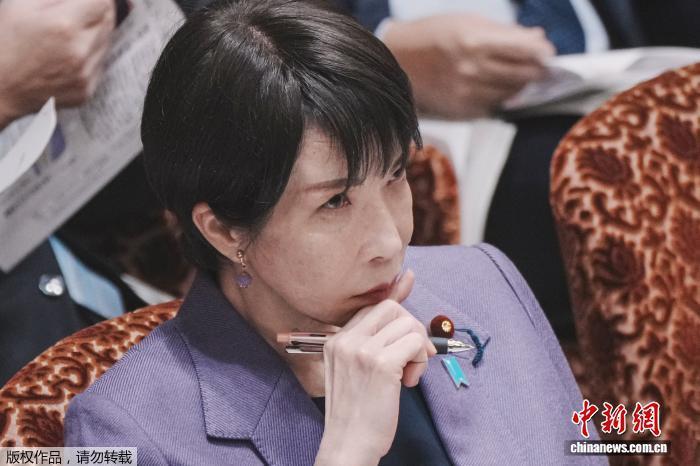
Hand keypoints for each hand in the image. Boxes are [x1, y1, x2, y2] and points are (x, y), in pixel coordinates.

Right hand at [0, 0, 115, 128]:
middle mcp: (79, 52)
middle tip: (76, 12)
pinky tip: (67, 55)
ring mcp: (85, 75)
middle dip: (96, 11)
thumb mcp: (22, 5)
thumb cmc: (4, 41)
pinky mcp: (86, 90)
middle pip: (108, 21)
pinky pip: (99, 64)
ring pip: (106, 43)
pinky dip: (90, 55)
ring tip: (67, 35)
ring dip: (94, 33)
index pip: (103, 3)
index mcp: (63, 26)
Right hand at [314, 270, 436, 465]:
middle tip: (414, 357)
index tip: (408, 279)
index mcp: (336, 341)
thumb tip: (398, 307)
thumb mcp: (355, 371)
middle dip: (411, 328)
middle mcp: (346, 341)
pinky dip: (421, 360)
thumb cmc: (356, 412)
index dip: (395, 297)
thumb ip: (373, 341)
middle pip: (392, 309)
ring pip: (408, 324)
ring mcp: (362, 351)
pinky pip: (415, 343)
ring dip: (418, 348)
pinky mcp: (381, 364)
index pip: (371, 306)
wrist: (348, 445)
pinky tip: (410, 380)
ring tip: (409, 374)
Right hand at [383, 14, 554, 118]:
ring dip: (521, 85)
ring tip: (522, 77)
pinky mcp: (461, 109)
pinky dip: (501, 97)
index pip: (525, 50)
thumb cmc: (433, 34)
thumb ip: (504, 32)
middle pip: (523, 75)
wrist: (398, 60)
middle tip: (542, 68)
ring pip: (511, 93)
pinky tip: (497, 87)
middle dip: (537, 71)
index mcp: (475, 41)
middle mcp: (473, 69)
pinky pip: (493, 105)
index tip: (548, 53)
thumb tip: (536, 39)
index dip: (542, 52)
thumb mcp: (468, 21)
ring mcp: (467, 92)